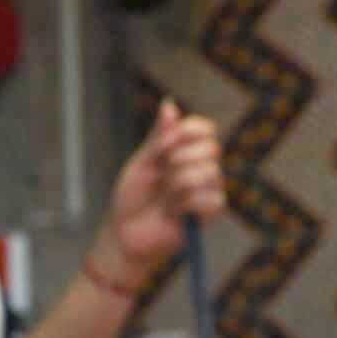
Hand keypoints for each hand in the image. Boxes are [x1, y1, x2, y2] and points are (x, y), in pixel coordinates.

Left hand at [92, 98, 224, 287]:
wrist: (125, 234)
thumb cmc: (131, 198)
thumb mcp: (142, 163)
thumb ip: (158, 137)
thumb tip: (168, 103)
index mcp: (185, 151)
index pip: (205, 128)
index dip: (186, 133)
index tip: (161, 147)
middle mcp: (202, 167)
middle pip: (211, 148)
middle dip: (178, 161)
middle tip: (161, 177)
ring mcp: (208, 189)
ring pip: (208, 173)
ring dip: (177, 186)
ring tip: (164, 199)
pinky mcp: (210, 213)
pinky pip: (210, 199)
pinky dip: (184, 205)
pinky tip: (173, 214)